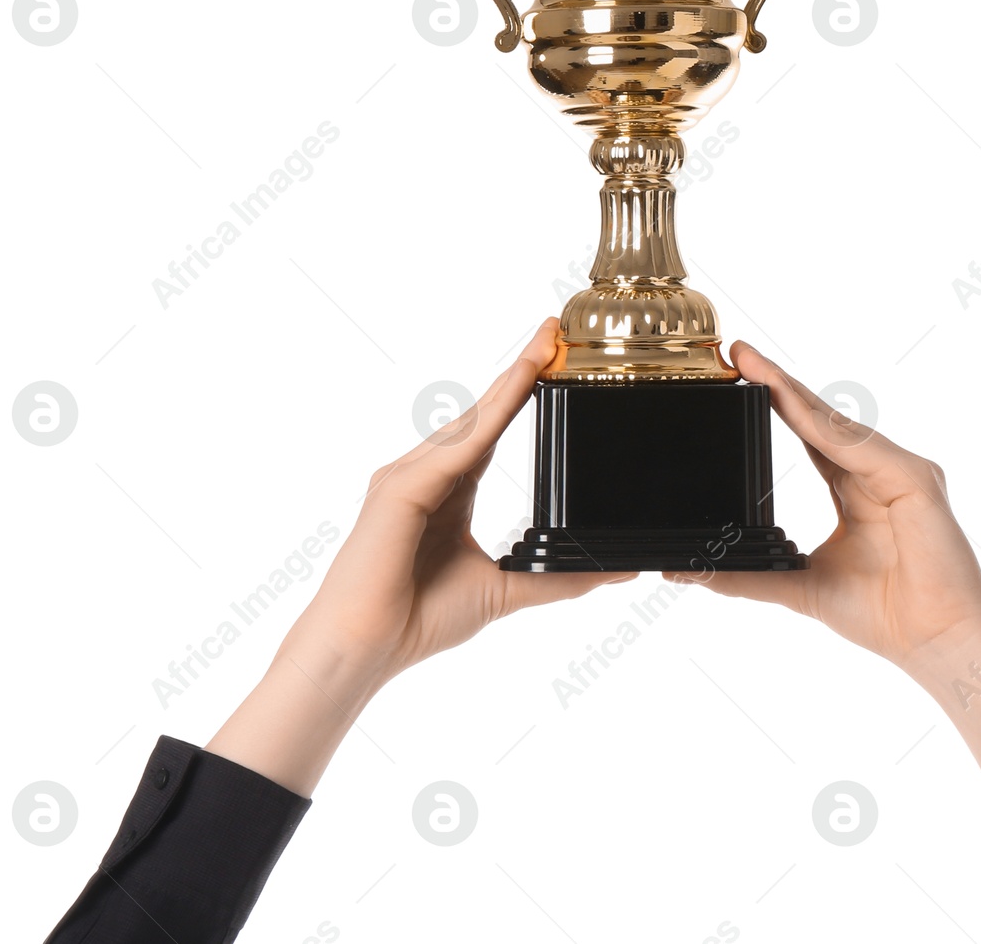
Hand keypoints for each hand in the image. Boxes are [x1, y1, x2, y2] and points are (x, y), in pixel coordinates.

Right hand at [299, 316, 630, 684]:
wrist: (366, 649)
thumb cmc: (418, 621)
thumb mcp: (505, 589)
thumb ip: (558, 579)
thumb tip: (615, 571)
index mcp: (446, 492)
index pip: (491, 431)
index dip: (521, 394)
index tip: (553, 358)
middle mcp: (424, 473)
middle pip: (482, 413)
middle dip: (521, 372)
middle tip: (557, 331)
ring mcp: (409, 475)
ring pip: (472, 420)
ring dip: (511, 382)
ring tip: (546, 348)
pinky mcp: (402, 486)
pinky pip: (458, 444)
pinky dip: (491, 415)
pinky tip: (518, 389)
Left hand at [674, 340, 980, 682]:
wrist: (937, 644)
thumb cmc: (885, 617)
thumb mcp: (801, 586)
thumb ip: (749, 577)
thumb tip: (690, 572)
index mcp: (855, 489)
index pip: (809, 434)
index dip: (776, 404)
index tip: (738, 375)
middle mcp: (878, 470)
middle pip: (820, 418)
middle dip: (778, 383)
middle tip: (737, 351)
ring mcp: (899, 470)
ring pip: (836, 424)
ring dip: (793, 393)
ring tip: (754, 366)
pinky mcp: (915, 478)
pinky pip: (858, 447)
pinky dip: (822, 426)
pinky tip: (789, 404)